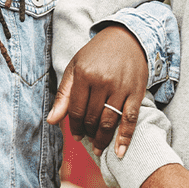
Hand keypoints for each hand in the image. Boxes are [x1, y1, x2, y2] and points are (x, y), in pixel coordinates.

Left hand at [47, 24, 148, 158]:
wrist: (128, 37)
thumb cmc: (98, 53)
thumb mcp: (76, 67)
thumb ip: (64, 94)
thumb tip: (52, 121)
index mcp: (85, 74)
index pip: (77, 110)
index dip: (75, 126)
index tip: (76, 134)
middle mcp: (103, 81)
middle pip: (92, 118)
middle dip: (88, 133)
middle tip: (88, 139)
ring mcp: (121, 86)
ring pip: (109, 121)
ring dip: (103, 138)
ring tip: (99, 147)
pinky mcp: (137, 90)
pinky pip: (130, 118)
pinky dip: (126, 137)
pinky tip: (120, 151)